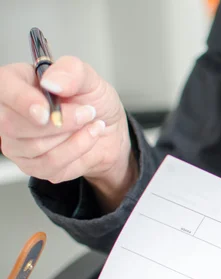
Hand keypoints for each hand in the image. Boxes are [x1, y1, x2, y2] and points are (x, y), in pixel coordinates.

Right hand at [0, 56, 136, 211]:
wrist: (110, 132)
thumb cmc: (94, 102)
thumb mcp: (91, 79)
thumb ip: (72, 71)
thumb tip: (51, 82)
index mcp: (18, 82)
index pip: (3, 88)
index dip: (21, 100)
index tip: (45, 110)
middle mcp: (11, 114)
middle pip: (15, 125)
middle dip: (61, 121)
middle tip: (87, 111)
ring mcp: (18, 143)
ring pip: (36, 147)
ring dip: (73, 135)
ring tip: (90, 123)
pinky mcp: (34, 165)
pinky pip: (51, 164)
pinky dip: (77, 149)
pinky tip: (89, 137)